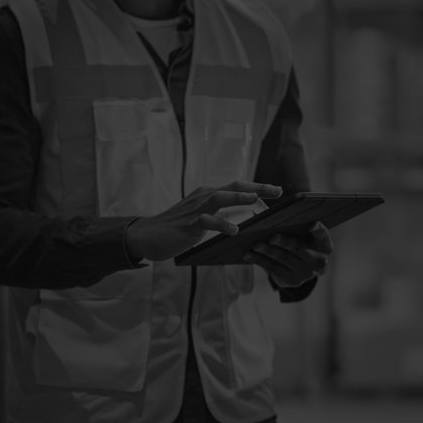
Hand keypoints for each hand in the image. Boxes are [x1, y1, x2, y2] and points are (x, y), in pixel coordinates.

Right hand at [126, 182, 281, 261]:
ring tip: (255, 199)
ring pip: (219, 198)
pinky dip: (221, 225)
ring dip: (238, 197)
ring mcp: (194, 210)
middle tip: (277, 191)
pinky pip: (206, 222)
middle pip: (232, 186)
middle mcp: (202, 197)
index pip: (235, 186)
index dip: (257, 186)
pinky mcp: (187, 225)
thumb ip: (219, 216)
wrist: (146, 236)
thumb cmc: (175, 228)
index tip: (276, 190)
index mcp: (207, 195)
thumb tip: (241, 221)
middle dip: (256, 187)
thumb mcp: (200, 218)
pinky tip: (234, 231)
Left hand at [243, 222, 332, 288]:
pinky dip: (259, 260)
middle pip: (298, 248)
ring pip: (283, 258)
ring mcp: (305, 273)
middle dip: (284, 242)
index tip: (312, 224)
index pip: (323, 236)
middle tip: (272, 237)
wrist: (301, 269)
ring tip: (256, 245)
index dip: (318, 230)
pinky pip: (273, 269)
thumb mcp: (306, 236)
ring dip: (268, 251)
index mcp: (324, 246)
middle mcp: (318, 261)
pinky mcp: (292, 281)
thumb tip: (273, 216)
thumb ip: (299, 226)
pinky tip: (248, 254)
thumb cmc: (301, 243)